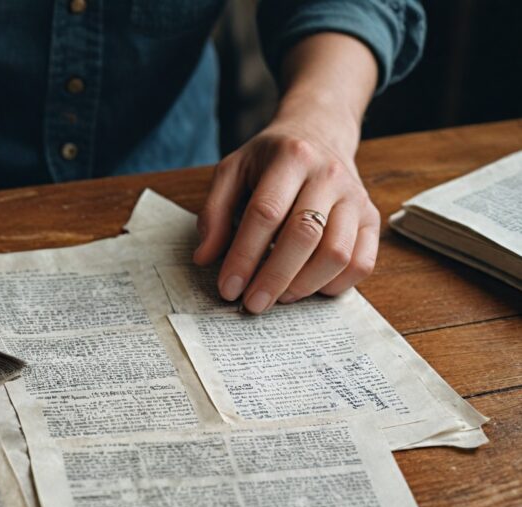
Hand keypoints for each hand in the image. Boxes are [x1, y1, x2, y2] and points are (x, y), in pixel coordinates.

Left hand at [194, 107, 379, 313]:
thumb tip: (204, 258)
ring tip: (278, 297)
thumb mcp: (233, 171)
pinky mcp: (371, 218)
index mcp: (291, 157)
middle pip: (304, 235)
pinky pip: (362, 263)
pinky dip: (336, 285)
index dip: (244, 256)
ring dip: (304, 285)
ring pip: (337, 253)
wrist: (320, 132)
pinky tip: (309, 289)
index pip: (265, 213)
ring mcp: (355, 197)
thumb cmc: (271, 159)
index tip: (228, 287)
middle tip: (252, 304)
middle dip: (273, 278)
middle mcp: (329, 175)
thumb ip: (214, 212)